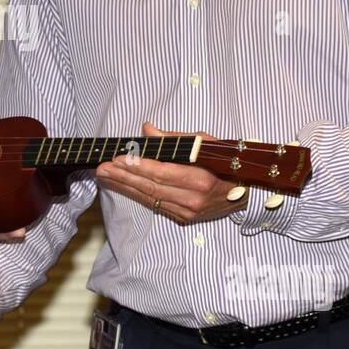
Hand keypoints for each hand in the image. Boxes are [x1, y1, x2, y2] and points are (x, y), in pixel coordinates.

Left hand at [94, 121, 246, 224]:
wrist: (246, 192)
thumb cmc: (225, 162)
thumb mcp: (204, 143)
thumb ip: (173, 139)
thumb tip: (147, 130)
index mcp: (202, 178)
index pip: (162, 172)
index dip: (138, 166)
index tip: (118, 158)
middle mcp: (194, 199)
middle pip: (151, 187)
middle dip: (123, 176)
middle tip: (102, 168)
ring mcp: (188, 212)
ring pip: (150, 198)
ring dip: (124, 186)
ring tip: (105, 176)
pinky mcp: (184, 218)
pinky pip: (155, 205)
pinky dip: (136, 194)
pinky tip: (122, 186)